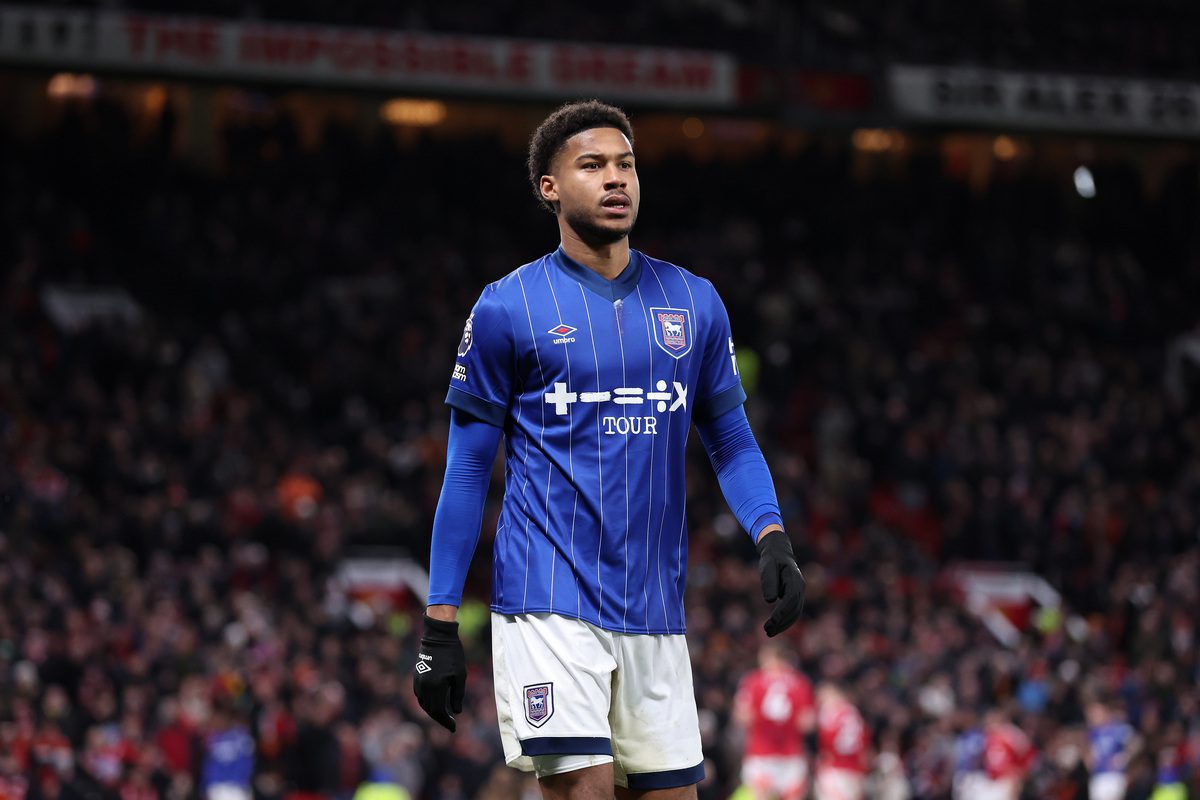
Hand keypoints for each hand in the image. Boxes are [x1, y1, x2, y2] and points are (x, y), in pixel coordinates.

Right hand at [412, 615, 466, 730]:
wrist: (438, 637)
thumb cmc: (453, 654)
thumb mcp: (460, 675)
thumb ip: (457, 695)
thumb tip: (456, 711)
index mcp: (436, 687)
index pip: (439, 711)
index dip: (446, 721)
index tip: (454, 728)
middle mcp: (424, 686)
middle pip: (430, 710)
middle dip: (440, 719)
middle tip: (450, 724)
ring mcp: (418, 681)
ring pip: (423, 703)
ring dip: (433, 711)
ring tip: (444, 715)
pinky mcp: (416, 676)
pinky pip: (420, 695)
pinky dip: (427, 702)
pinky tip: (435, 703)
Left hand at [756, 530, 804, 636]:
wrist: (779, 552)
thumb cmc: (771, 559)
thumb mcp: (767, 567)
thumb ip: (769, 582)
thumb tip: (771, 600)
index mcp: (795, 579)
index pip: (791, 599)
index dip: (782, 611)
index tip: (772, 621)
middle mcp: (800, 588)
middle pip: (794, 609)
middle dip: (782, 622)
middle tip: (767, 631)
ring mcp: (800, 593)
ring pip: (795, 613)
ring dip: (783, 625)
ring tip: (768, 632)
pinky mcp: (795, 597)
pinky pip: (793, 612)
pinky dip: (785, 621)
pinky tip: (774, 627)